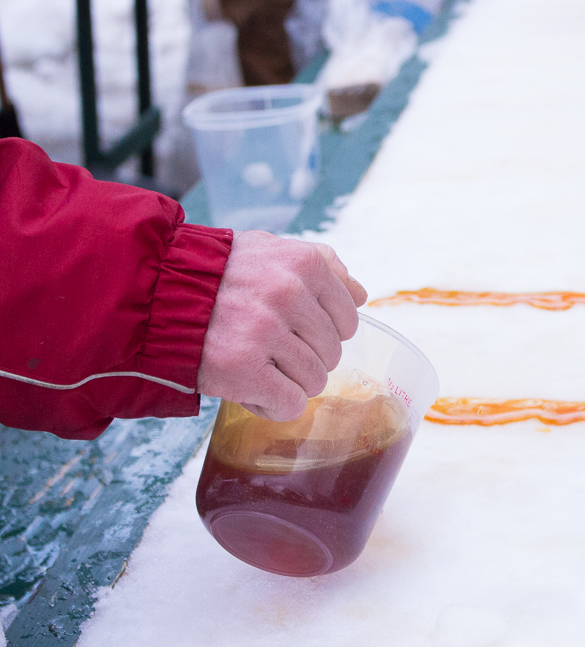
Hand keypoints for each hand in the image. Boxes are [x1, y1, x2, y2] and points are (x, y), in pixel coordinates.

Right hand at [196, 231, 367, 420]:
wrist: (154, 292)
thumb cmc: (218, 274)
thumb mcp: (270, 249)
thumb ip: (321, 264)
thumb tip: (361, 295)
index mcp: (305, 264)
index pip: (348, 318)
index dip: (322, 331)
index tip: (294, 329)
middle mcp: (289, 294)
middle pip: (332, 353)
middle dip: (304, 358)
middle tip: (269, 348)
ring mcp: (265, 332)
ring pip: (315, 381)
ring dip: (289, 382)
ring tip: (257, 365)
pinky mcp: (242, 369)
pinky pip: (289, 404)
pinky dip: (273, 404)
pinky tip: (251, 388)